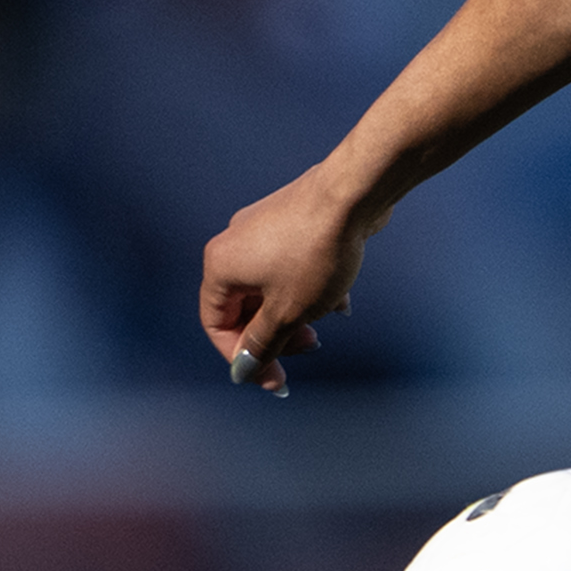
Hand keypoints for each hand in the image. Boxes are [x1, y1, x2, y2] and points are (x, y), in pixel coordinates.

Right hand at [200, 171, 374, 394]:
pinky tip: (340, 298)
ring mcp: (263, 229)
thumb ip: (262, 345)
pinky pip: (292, 267)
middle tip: (309, 346)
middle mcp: (235, 244)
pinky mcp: (291, 221)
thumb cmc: (317, 251)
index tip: (274, 376)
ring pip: (272, 287)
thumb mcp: (288, 313)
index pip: (216, 324)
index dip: (243, 356)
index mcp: (221, 267)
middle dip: (276, 333)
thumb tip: (244, 369)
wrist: (353, 194)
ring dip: (297, 311)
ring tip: (328, 317)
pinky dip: (310, 286)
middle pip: (246, 307)